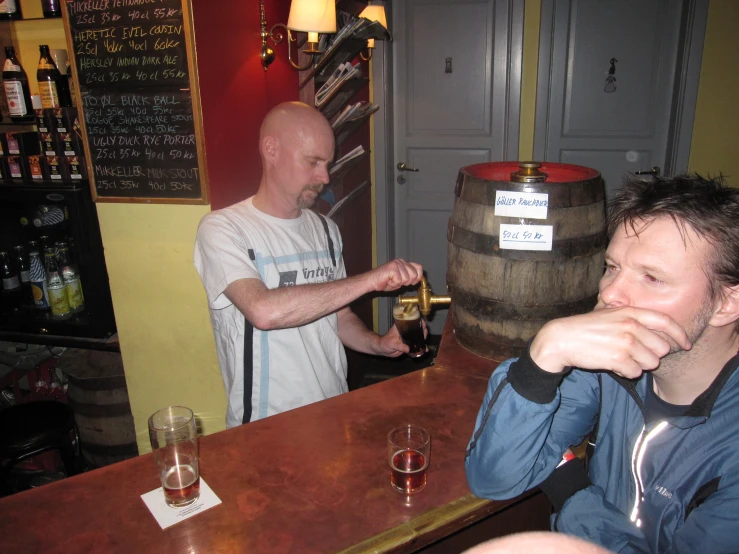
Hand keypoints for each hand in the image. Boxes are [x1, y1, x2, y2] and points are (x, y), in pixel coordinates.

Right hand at [367, 259, 422, 291]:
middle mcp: (401, 261)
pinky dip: (393, 284)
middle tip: (397, 282)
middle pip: (414, 274)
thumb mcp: (401, 280)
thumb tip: (419, 279)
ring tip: (391, 280)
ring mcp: (396, 264)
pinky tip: (388, 281)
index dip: (418, 277)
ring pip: (406, 279)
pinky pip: (399, 280)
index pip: (419, 267)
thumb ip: (409, 278)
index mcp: (404, 263)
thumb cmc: (385, 281)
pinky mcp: (392, 268)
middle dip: (407, 282)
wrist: (372, 282)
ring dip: (398, 283)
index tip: (412, 283)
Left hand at [376, 320, 428, 357]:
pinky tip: (425, 350)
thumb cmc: (386, 343)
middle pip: (418, 328)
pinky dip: (421, 348)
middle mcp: (407, 331)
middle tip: (425, 336)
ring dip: (423, 340)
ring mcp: (409, 337)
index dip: (419, 322)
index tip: (423, 326)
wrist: (383, 349)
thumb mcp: (392, 344)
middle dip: (424, 332)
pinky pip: (416, 345)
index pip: (412, 321)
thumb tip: (408, 349)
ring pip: (418, 337)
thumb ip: (400, 346)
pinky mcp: (409, 344)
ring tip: (426, 345)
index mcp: (402, 326)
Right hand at [529, 307, 691, 378]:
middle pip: (661, 348)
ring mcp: (625, 342)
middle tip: (634, 354)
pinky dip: (625, 372)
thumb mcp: (609, 313)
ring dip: (638, 365)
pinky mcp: (618, 359)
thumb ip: (631, 317)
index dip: (680, 334)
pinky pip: (635, 373)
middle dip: (651, 355)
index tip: (685, 344)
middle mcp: (631, 326)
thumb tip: (657, 330)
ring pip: (651, 363)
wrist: (562, 339)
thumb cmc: (585, 328)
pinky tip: (611, 364)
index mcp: (630, 312)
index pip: (665, 321)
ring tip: (620, 358)